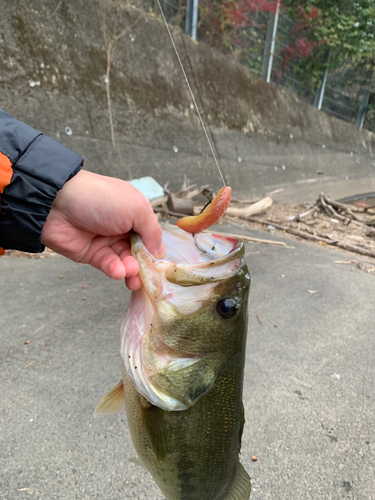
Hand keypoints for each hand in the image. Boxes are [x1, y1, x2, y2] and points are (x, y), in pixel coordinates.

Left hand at [41, 170, 165, 289]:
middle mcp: (122, 226)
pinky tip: (118, 271)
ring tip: (131, 273)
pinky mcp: (92, 254)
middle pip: (140, 251)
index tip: (161, 264)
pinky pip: (108, 265)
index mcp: (135, 211)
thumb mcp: (136, 209)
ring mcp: (106, 240)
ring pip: (125, 261)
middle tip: (146, 276)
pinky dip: (115, 270)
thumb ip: (152, 231)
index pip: (151, 234)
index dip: (156, 249)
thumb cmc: (100, 199)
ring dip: (131, 269)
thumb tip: (161, 252)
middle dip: (144, 264)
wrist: (57, 203)